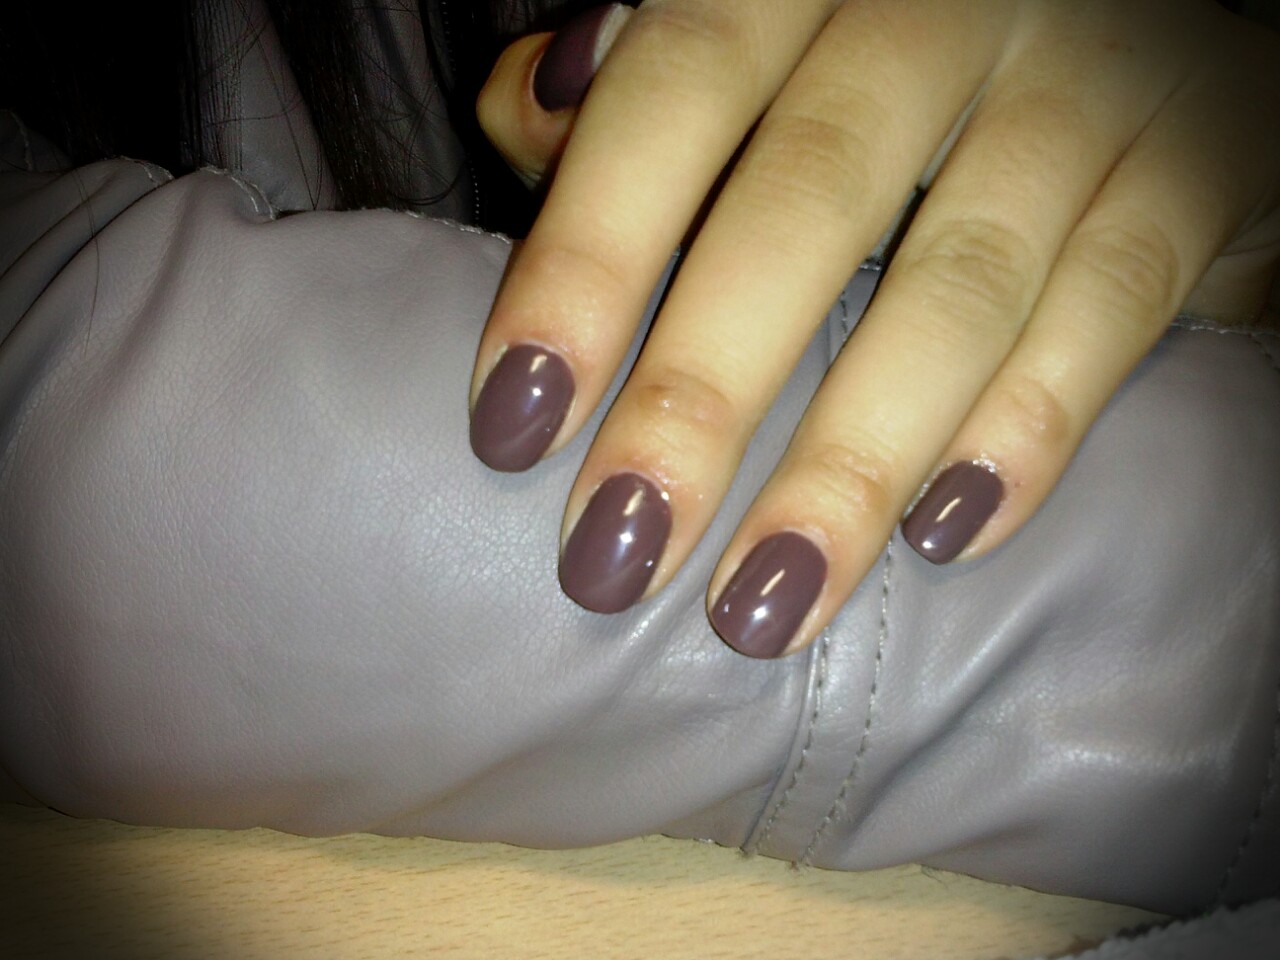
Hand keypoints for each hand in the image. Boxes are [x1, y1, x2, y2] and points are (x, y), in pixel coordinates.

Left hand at [471, 0, 1279, 656]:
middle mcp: (944, 9)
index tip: (516, 424)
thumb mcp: (753, 39)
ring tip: (760, 604)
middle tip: (618, 554)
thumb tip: (528, 114)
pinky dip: (1030, 428)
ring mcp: (1083, 82)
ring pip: (959, 285)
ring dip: (850, 462)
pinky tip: (945, 537)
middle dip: (702, 395)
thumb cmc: (877, 53)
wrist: (1114, 24)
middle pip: (807, 204)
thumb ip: (631, 82)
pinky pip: (1115, 303)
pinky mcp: (1195, 164)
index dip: (589, 259)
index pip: (674, 98)